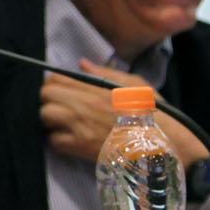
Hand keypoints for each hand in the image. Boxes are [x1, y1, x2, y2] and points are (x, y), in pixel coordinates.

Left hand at [38, 62, 206, 167]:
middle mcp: (84, 104)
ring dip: (48, 119)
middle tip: (58, 106)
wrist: (164, 147)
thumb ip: (105, 72)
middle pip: (44, 94)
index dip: (54, 83)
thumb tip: (81, 63)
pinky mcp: (81, 147)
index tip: (60, 89)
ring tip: (61, 123)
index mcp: (97, 87)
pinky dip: (56, 141)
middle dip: (47, 99)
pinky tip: (68, 140)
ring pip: (44, 116)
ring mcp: (80, 126)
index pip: (56, 78)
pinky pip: (53, 141)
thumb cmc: (154, 115)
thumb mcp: (135, 85)